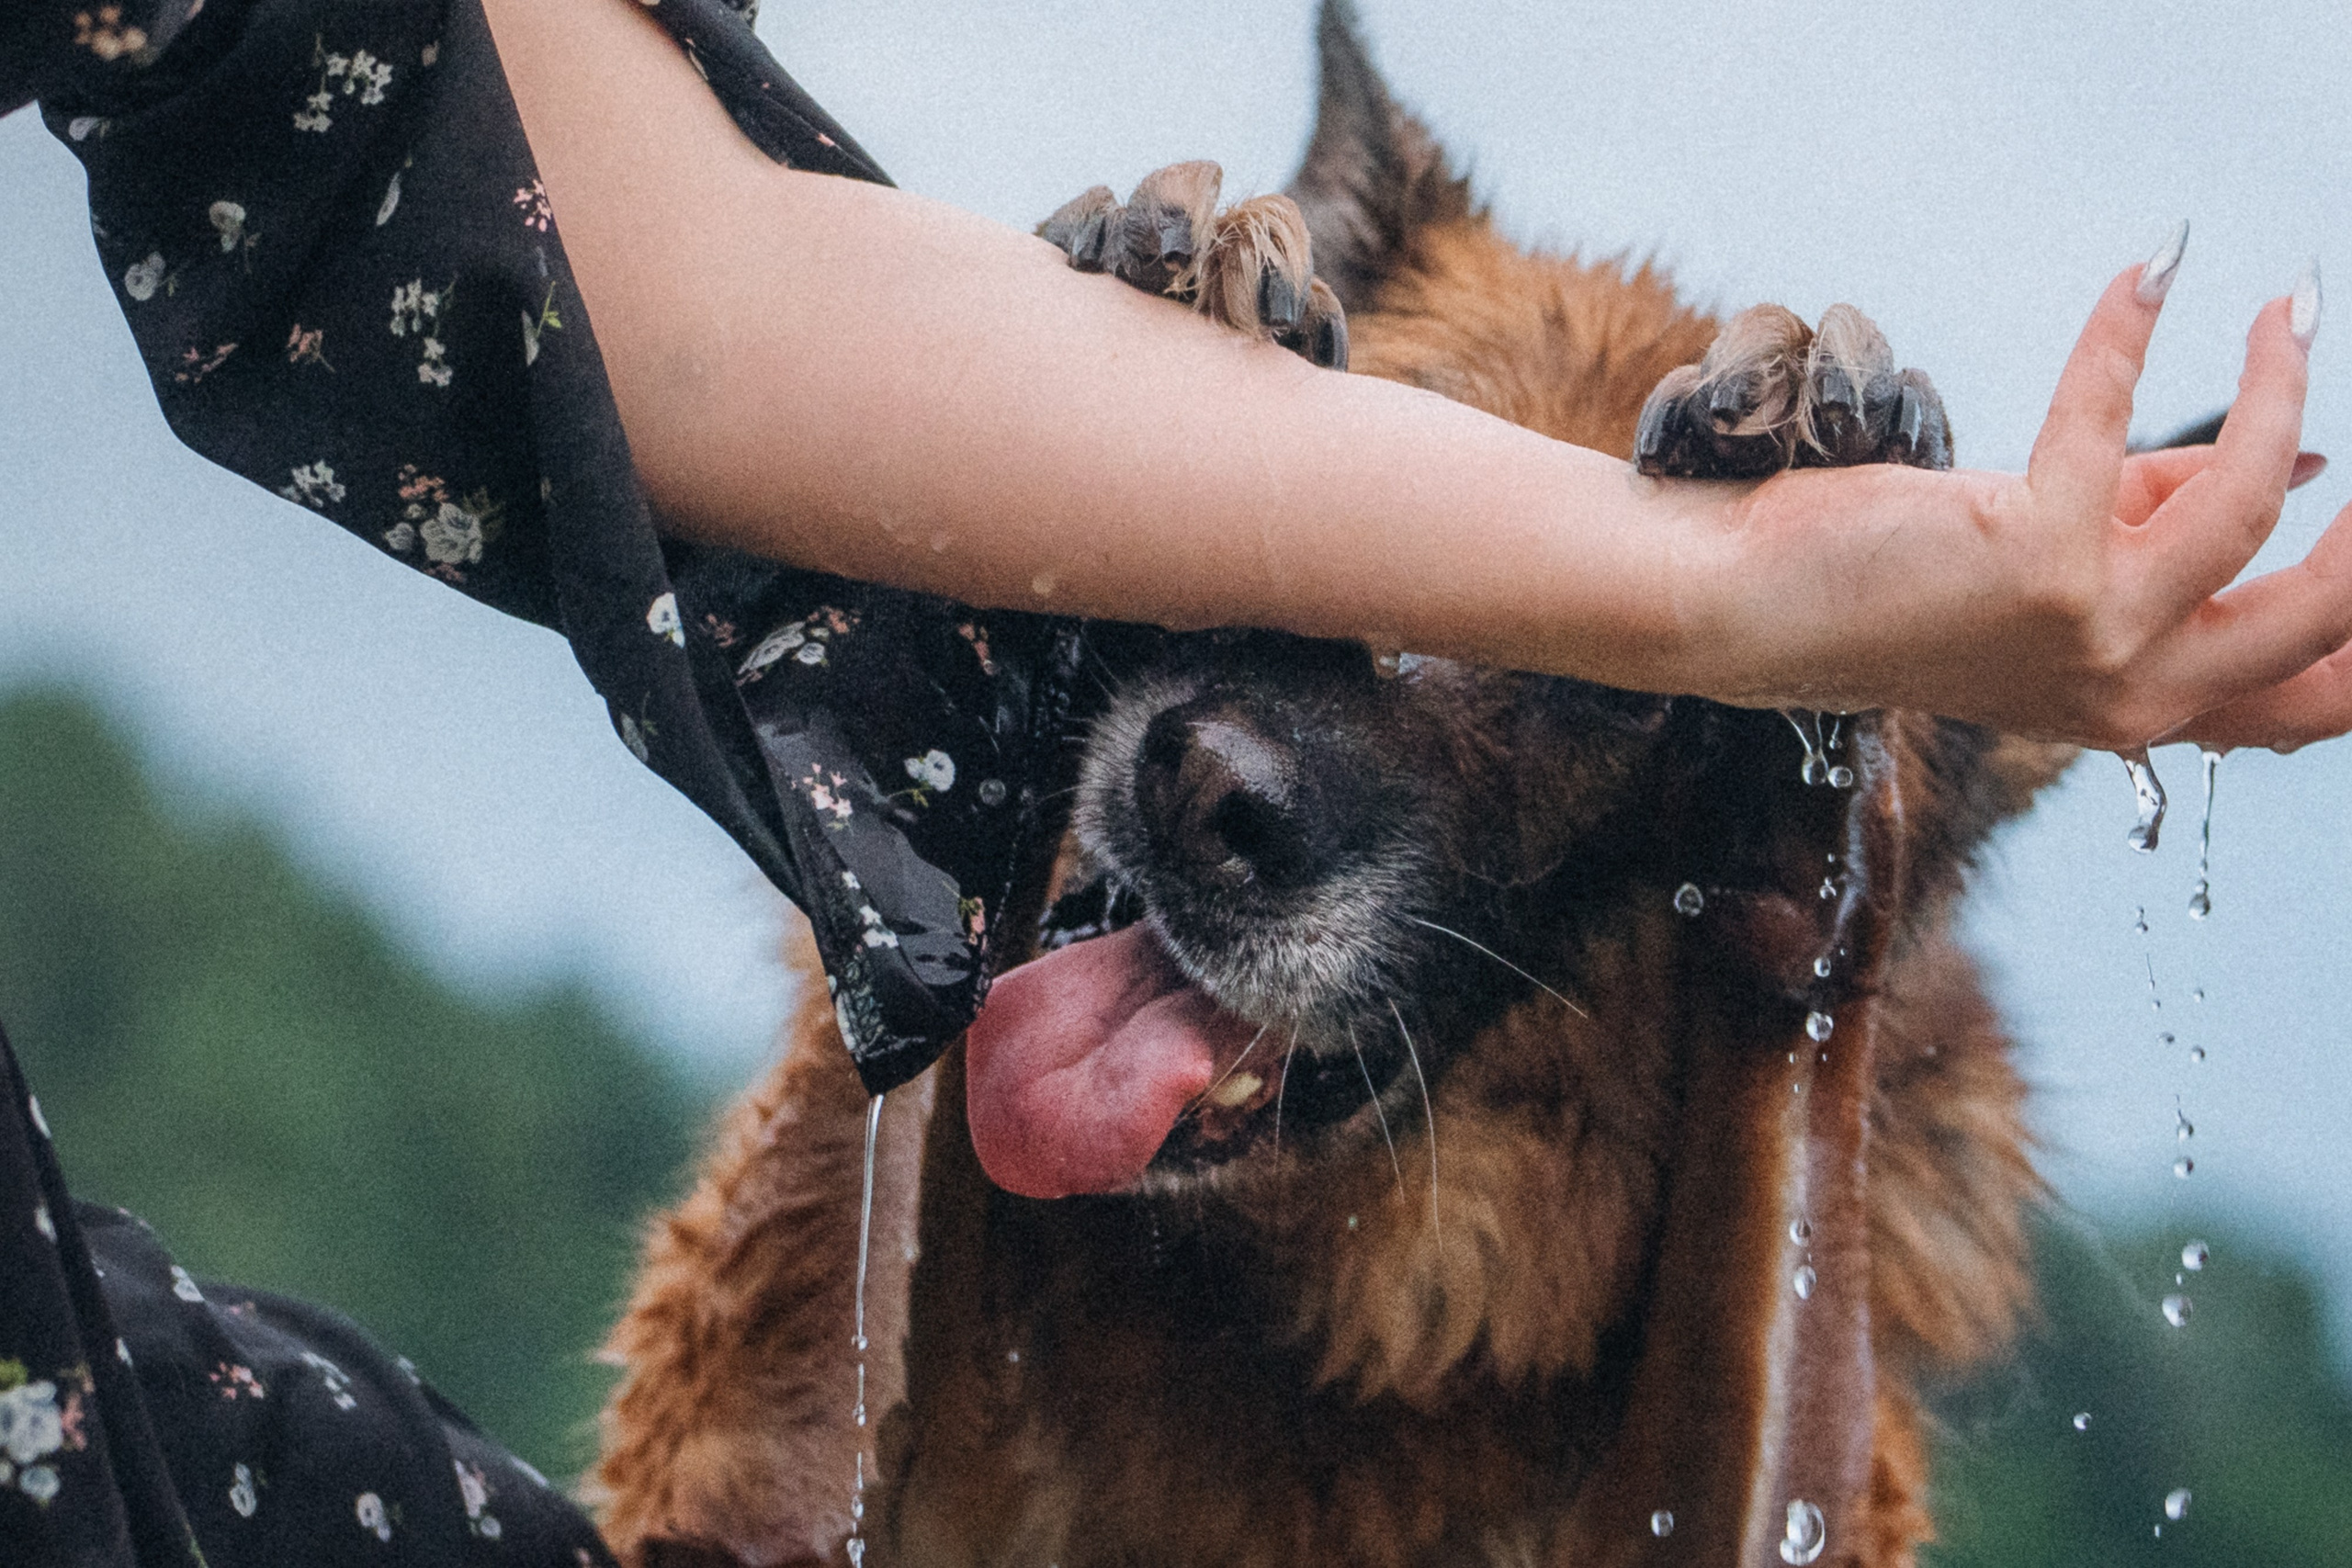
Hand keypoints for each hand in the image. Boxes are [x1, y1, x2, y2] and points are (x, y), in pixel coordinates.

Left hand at [1698, 243, 2334, 749]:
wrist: (1750, 608)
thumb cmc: (1895, 584)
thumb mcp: (2059, 568)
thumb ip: (2165, 522)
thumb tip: (2293, 459)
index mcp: (2140, 709)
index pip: (2306, 701)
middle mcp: (2127, 694)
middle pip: (2320, 619)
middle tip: (2336, 394)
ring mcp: (2087, 637)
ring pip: (2249, 506)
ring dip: (2278, 386)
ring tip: (2287, 307)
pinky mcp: (2034, 566)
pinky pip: (2112, 423)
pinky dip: (2126, 335)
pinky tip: (2147, 276)